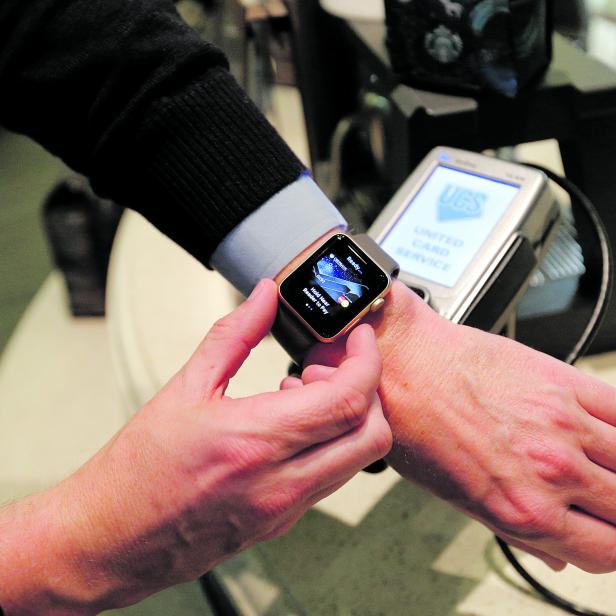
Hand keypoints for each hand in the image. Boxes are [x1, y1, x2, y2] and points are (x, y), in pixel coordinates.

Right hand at [0, 279, 390, 614]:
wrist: (112, 537)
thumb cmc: (139, 469)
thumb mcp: (185, 388)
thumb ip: (234, 335)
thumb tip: (264, 297)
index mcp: (254, 441)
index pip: (347, 399)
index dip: (366, 361)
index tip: (358, 339)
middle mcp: (278, 482)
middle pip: (371, 434)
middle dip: (370, 389)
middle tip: (335, 364)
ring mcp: (284, 509)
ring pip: (358, 459)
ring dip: (352, 417)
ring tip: (307, 391)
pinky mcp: (282, 523)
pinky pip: (331, 478)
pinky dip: (332, 442)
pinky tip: (294, 424)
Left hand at [309, 280, 615, 573]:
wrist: (403, 366)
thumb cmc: (418, 428)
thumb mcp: (459, 500)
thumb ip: (519, 532)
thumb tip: (558, 556)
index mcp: (524, 511)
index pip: (608, 552)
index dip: (611, 547)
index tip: (605, 534)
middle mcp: (552, 472)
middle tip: (602, 497)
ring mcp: (564, 425)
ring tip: (602, 464)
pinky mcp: (563, 382)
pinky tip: (604, 430)